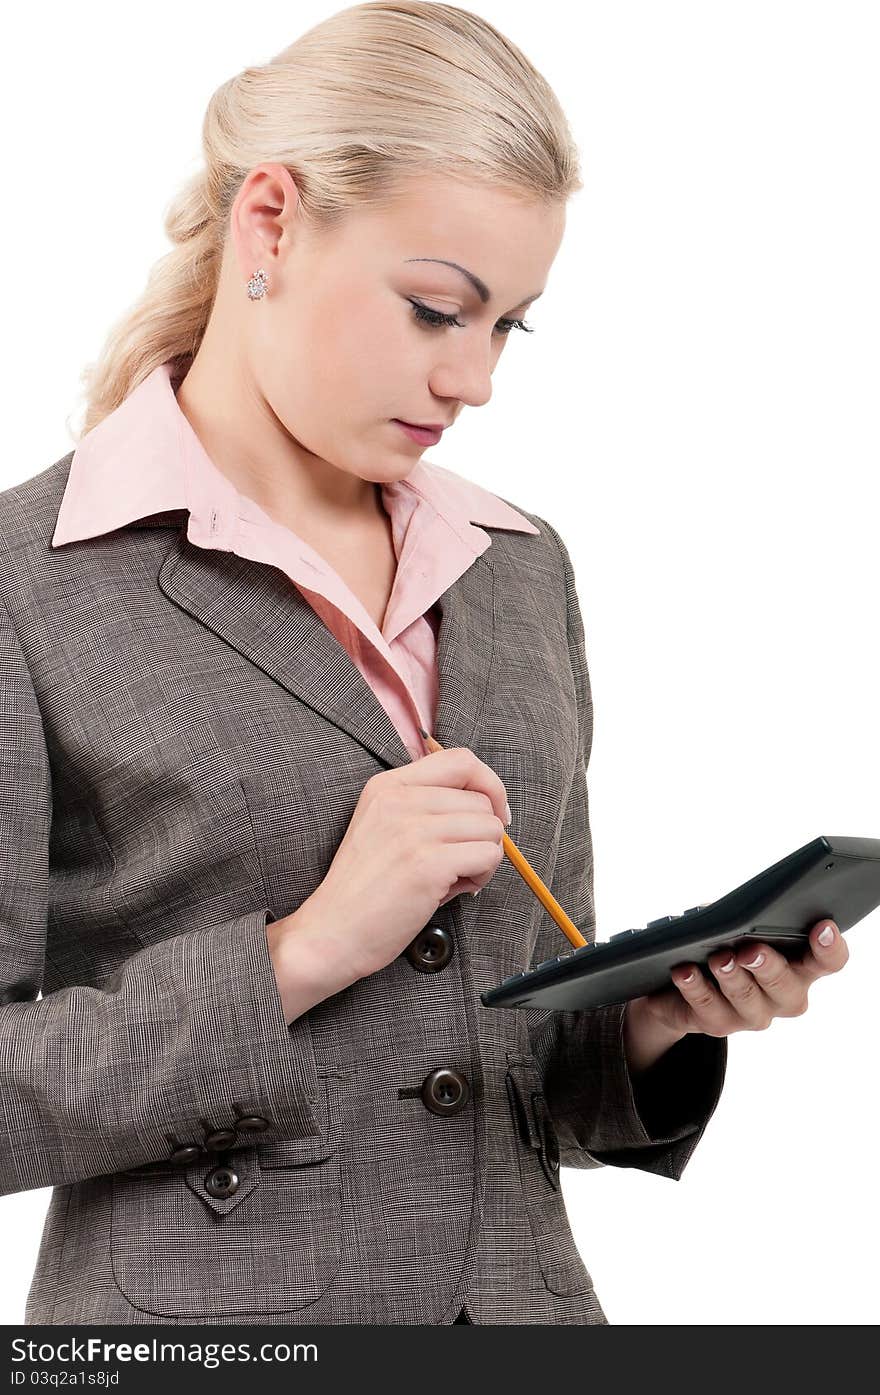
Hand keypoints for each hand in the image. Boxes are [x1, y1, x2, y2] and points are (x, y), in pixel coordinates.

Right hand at [289, 746, 509, 986]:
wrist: (333, 931)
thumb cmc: (365, 889)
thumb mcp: (384, 827)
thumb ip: (426, 809)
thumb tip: (488, 809)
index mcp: (388, 786)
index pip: (460, 760)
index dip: (488, 785)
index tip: (492, 812)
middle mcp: (400, 800)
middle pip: (481, 799)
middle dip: (485, 832)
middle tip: (464, 860)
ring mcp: (413, 830)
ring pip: (490, 827)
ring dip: (486, 855)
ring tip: (459, 876)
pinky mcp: (428, 864)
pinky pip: (488, 855)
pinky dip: (484, 874)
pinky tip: (460, 887)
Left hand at [625, 920, 848, 1064]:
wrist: (684, 982)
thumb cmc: (726, 942)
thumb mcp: (740, 925)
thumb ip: (749, 919)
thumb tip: (737, 913)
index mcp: (800, 967)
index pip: (828, 961)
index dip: (830, 947)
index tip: (823, 927)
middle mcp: (784, 996)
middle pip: (785, 986)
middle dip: (768, 966)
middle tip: (751, 951)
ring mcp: (752, 1015)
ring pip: (746, 999)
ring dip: (731, 977)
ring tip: (718, 959)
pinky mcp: (718, 1024)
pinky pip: (707, 1007)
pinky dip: (695, 987)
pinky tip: (685, 972)